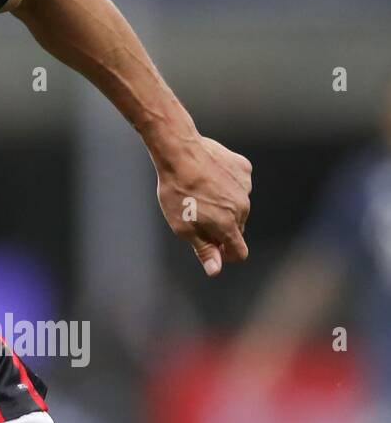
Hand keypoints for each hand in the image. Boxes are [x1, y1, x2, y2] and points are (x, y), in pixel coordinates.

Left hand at [153, 135, 251, 275]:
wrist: (179, 152)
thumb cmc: (177, 191)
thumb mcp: (183, 226)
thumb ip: (204, 249)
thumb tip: (216, 270)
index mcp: (228, 225)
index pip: (239, 252)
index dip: (227, 255)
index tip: (214, 249)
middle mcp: (242, 208)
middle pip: (237, 228)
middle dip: (221, 228)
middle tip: (197, 215)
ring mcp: (245, 187)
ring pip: (238, 205)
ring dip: (224, 205)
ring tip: (200, 193)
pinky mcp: (244, 169)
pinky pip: (238, 184)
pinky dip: (227, 184)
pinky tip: (209, 176)